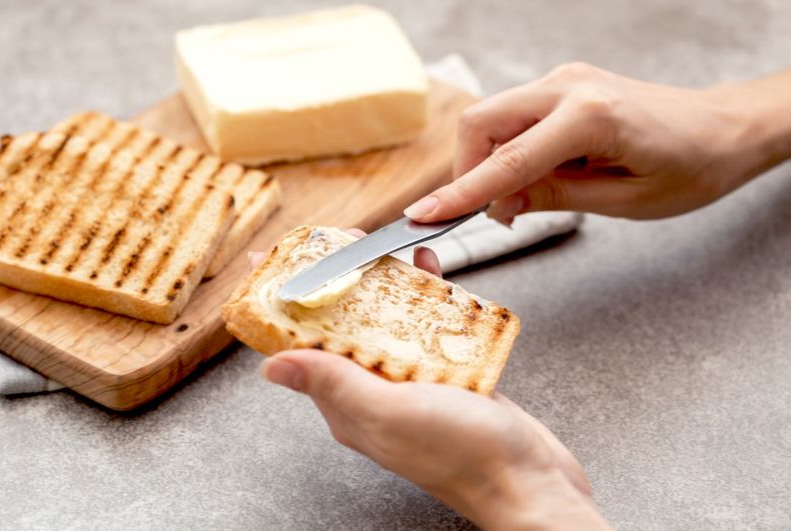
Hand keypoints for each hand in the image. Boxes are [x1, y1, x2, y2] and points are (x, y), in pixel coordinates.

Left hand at [248, 240, 609, 529]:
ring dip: (385, 283)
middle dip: (337, 281)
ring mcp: (411, 384)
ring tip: (385, 246)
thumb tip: (270, 366)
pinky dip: (427, 297)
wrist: (530, 481)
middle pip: (342, 327)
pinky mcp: (446, 376)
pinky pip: (427, 328)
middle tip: (339, 240)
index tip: (271, 262)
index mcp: (347, 406)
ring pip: (386, 322)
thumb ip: (334, 383)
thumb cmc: (461, 455)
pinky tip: (431, 271)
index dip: (284, 304)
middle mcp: (372, 394)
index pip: (301, 347)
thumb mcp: (388, 412)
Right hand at [404, 63, 790, 222]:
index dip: (461, 193)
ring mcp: (565, 80)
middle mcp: (570, 86)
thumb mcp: (624, 202)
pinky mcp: (563, 86)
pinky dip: (508, 151)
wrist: (724, 130)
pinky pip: (514, 117)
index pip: (507, 160)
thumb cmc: (690, 167)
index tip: (424, 215)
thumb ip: (553, 197)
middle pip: (481, 122)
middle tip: (488, 214)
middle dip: (467, 170)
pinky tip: (535, 177)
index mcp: (591, 116)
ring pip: (492, 118)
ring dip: (488, 162)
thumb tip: (499, 205)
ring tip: (520, 201)